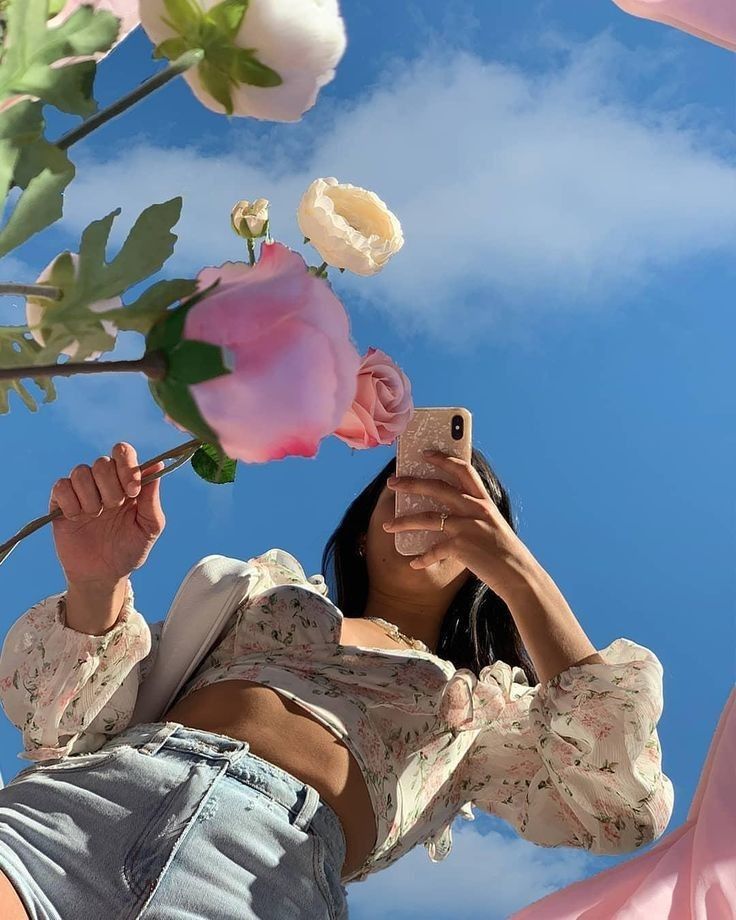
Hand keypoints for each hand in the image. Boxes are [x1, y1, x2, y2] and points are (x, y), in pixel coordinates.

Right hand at [50, 442, 166, 586]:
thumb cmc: (130, 549)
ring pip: (81, 471)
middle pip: (102, 462)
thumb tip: (157, 465)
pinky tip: (77, 518)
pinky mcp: (61, 503)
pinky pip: (61, 486)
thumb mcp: (150, 528)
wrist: (104, 575)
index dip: (127, 466)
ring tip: (96, 516)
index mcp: (127, 483)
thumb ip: (153, 498)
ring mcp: (82, 491)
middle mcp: (104, 483)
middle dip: (110, 487)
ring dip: (91, 496)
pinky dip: (71, 502)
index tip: (132, 491)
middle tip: (114, 508)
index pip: (124, 453)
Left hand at [384, 449, 534, 598]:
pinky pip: (434, 549)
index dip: (443, 459)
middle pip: (437, 488)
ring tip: (387, 526)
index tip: (425, 453)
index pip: (462, 469)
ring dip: (404, 522)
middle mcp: (475, 508)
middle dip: (411, 483)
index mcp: (483, 500)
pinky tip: (415, 563)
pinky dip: (423, 558)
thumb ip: (474, 512)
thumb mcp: (492, 523)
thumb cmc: (504, 550)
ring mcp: (468, 526)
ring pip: (427, 518)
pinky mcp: (462, 546)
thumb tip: (448, 506)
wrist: (519, 575)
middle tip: (392, 482)